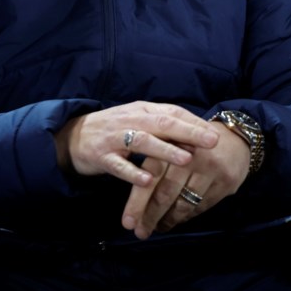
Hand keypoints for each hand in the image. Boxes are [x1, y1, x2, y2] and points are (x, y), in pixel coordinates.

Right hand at [53, 101, 218, 186]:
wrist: (73, 136)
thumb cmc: (115, 129)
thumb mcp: (139, 120)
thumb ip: (164, 124)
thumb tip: (199, 130)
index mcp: (143, 110)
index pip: (173, 112)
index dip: (194, 122)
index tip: (217, 133)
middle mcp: (131, 120)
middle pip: (163, 123)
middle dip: (189, 132)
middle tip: (212, 142)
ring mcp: (115, 138)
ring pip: (143, 142)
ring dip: (166, 150)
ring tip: (186, 159)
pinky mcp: (101, 156)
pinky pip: (118, 165)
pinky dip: (133, 172)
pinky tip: (148, 180)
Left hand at [121, 120, 249, 238]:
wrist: (235, 137)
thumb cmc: (194, 143)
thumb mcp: (173, 143)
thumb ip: (154, 163)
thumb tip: (134, 199)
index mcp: (173, 142)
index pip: (151, 176)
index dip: (138, 201)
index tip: (127, 222)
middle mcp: (192, 156)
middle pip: (166, 193)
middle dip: (150, 216)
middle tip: (139, 232)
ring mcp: (211, 170)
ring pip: (184, 204)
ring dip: (167, 220)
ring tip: (156, 228)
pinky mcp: (226, 182)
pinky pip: (201, 207)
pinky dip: (186, 216)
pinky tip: (176, 219)